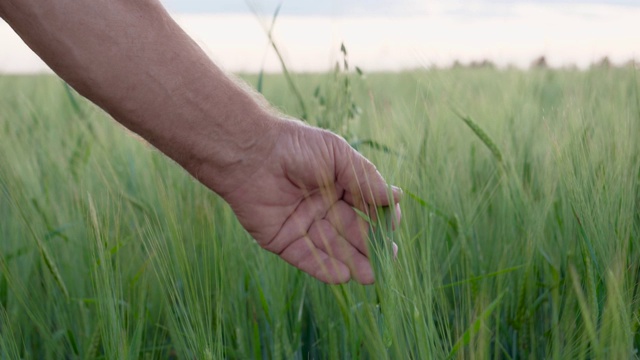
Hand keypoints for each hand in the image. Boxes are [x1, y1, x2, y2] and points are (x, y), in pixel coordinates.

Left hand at [219, 118, 401, 283]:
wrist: (252, 154)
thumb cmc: (296, 146)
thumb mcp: (337, 155)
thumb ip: (364, 178)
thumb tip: (395, 197)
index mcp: (336, 185)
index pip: (364, 206)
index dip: (380, 217)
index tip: (393, 226)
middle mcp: (321, 206)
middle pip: (350, 232)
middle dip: (369, 247)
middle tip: (387, 261)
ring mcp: (301, 224)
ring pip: (331, 248)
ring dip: (351, 262)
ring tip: (371, 276)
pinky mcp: (281, 239)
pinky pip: (305, 257)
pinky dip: (323, 268)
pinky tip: (343, 276)